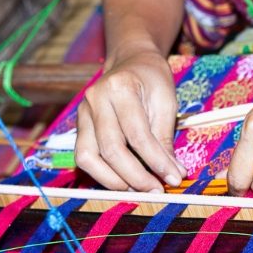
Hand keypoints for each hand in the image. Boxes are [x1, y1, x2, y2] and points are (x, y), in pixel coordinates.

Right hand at [75, 47, 185, 191]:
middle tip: (157, 190)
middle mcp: (95, 99)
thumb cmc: (152, 80)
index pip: (138, 135)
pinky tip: (124, 180)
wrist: (130, 61)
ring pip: (88, 157)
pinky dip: (103, 174)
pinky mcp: (78, 126)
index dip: (157, 162)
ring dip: (114, 181)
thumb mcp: (166, 102)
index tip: (174, 179)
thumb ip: (165, 138)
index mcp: (120, 88)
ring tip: (140, 189)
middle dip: (136, 177)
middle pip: (111, 150)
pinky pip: (84, 156)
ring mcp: (82, 113)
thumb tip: (174, 174)